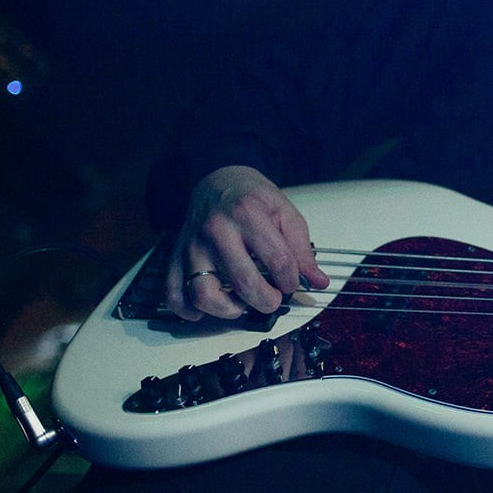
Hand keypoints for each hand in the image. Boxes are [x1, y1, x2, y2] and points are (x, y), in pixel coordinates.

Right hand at [165, 166, 329, 319]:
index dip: (291, 280)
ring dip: (228, 310)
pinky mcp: (175, 257)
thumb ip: (302, 249)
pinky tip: (205, 310)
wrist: (216, 181)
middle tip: (272, 299)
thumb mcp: (285, 213)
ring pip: (203, 294)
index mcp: (248, 215)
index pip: (278, 261)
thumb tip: (318, 281)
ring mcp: (192, 246)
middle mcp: (216, 231)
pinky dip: (187, 310)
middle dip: (266, 301)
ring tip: (241, 304)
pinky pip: (173, 293)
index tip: (291, 283)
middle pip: (243, 282)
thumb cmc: (252, 199)